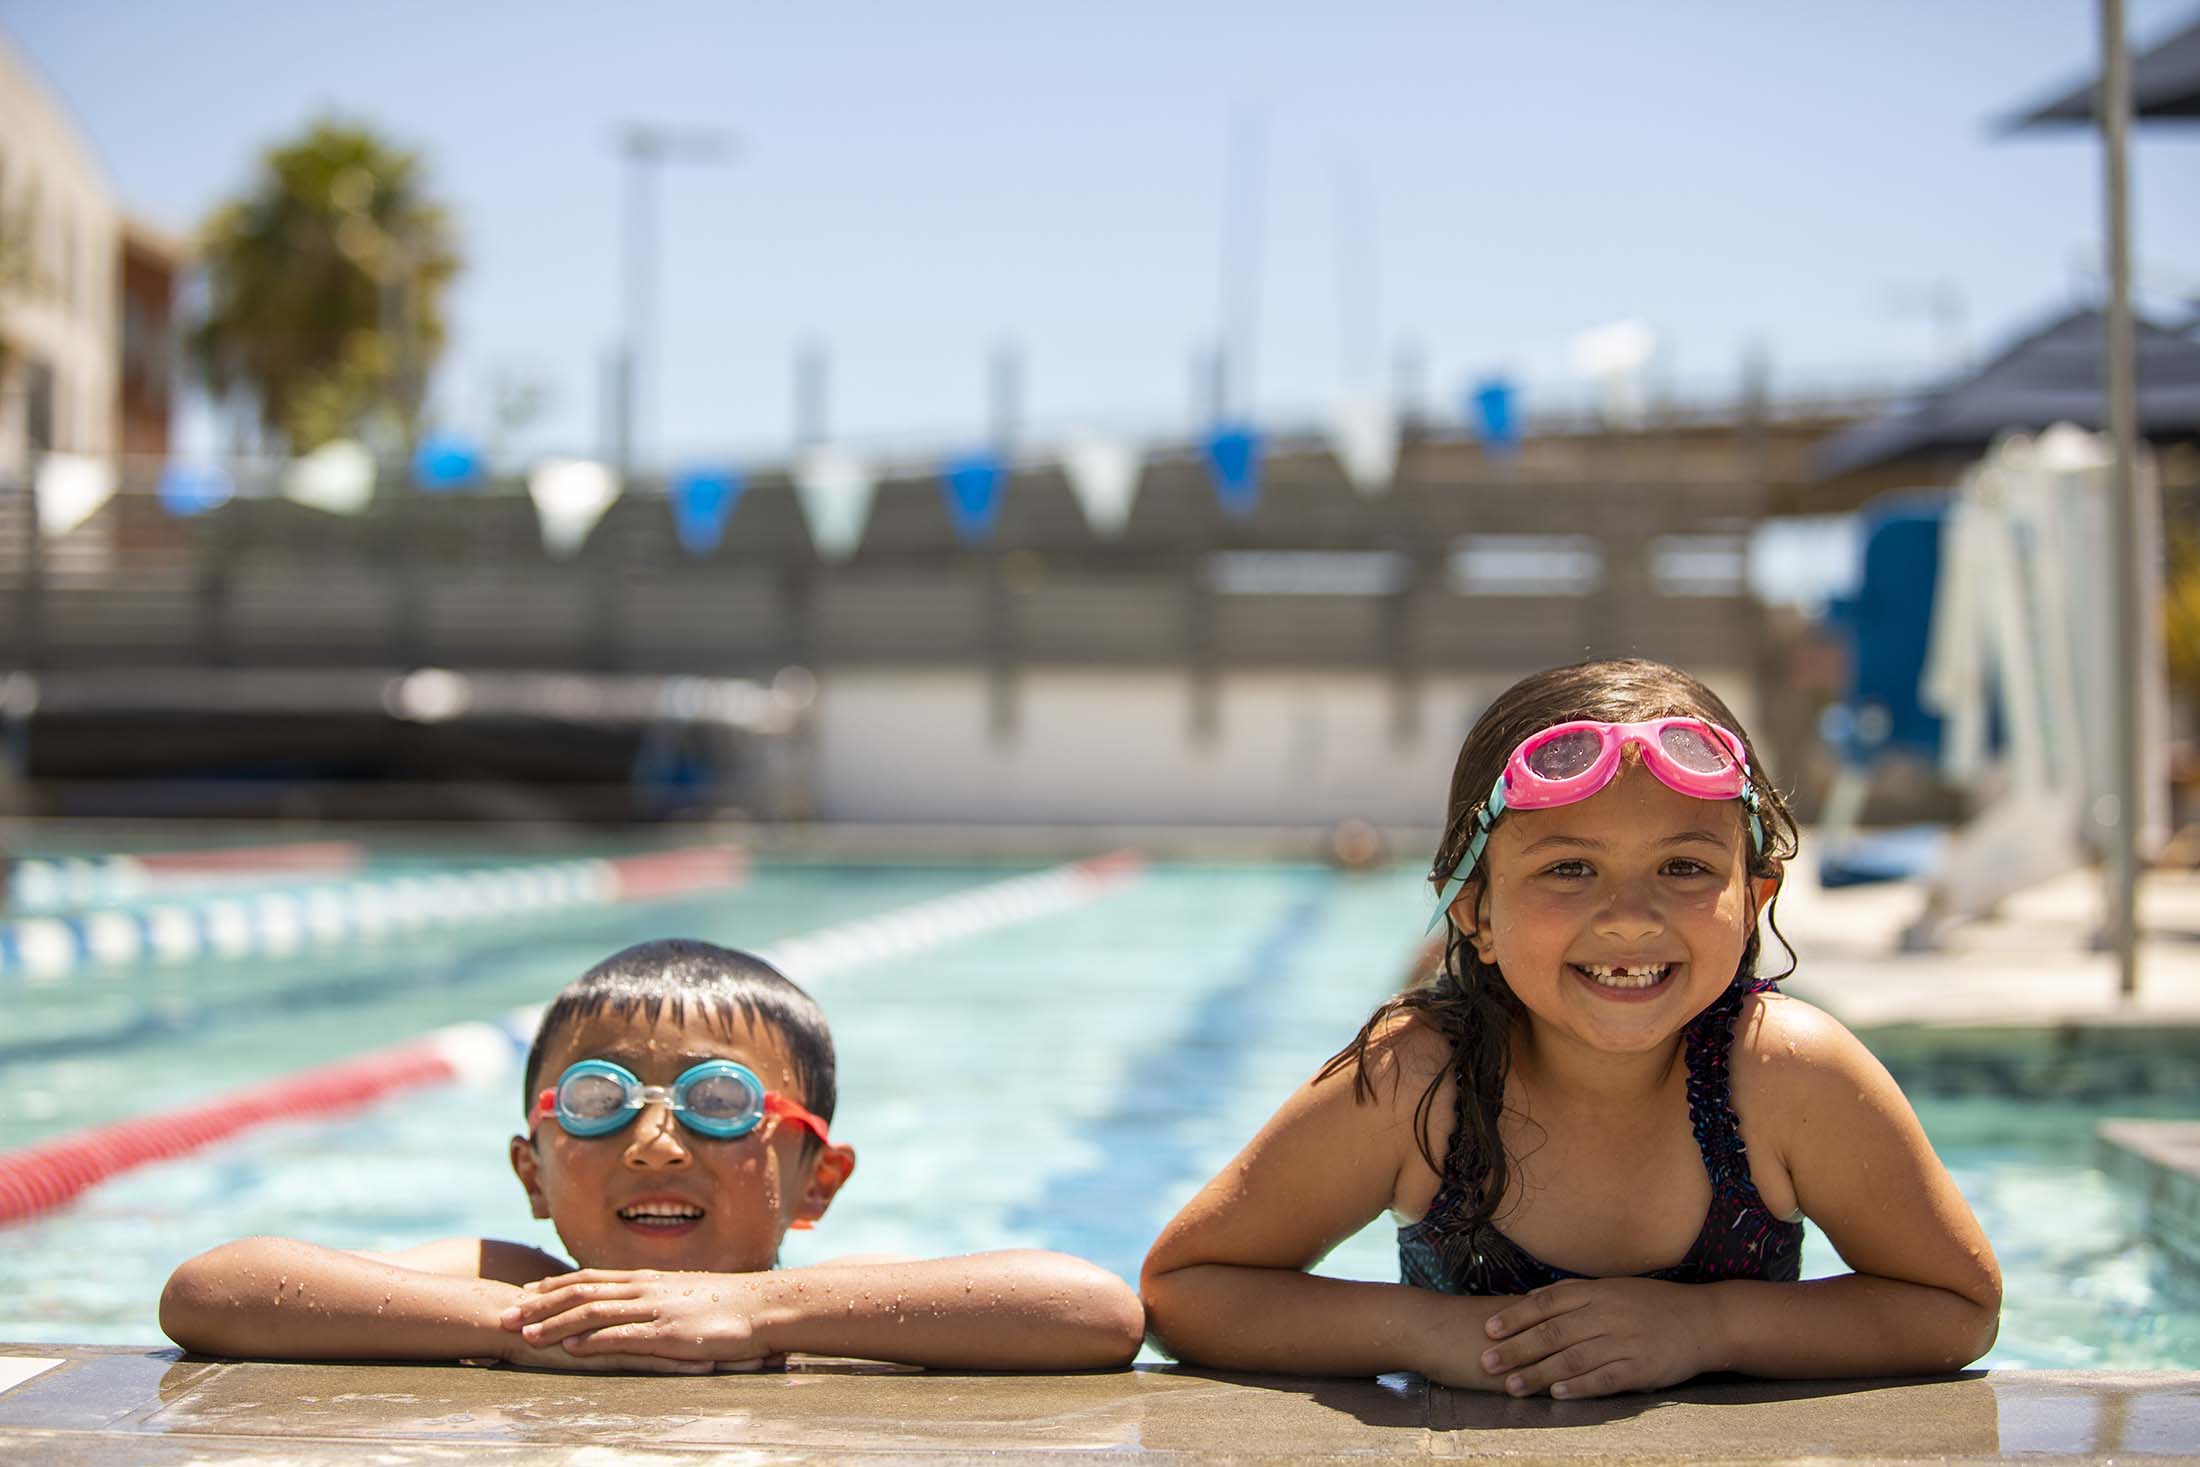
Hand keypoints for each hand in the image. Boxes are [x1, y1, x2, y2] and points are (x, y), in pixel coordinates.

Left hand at [499, 1268, 779, 1368]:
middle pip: (580, 1292)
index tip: (520, 1295)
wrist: (761, 1306)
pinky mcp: (668, 1334)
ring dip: (556, 1324)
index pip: (587, 1278)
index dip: (550, 1287)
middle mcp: (643, 1289)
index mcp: (644, 1280)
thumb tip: (624, 1308)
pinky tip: (571, 1348)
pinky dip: (593, 1341)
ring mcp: (654, 1310)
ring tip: (525, 1335)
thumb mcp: (680, 1295)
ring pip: (594, 1312)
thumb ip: (649, 1299)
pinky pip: (624, 1336)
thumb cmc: (723, 1303)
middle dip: (538, 1305)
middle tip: (504, 1316)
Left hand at [1476, 1279, 1719, 1398]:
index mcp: (1597, 1291)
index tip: (1487, 1330)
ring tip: (1512, 1386)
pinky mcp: (1642, 1367)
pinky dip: (1579, 1387)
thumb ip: (1575, 1297)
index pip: (1546, 1302)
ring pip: (1573, 1358)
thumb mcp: (1612, 1289)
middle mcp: (1607, 1314)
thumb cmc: (1651, 1305)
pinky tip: (1557, 1395)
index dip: (1515, 1316)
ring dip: (1538, 1373)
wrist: (1705, 1320)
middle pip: (1552, 1332)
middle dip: (1516, 1348)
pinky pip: (1605, 1378)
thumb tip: (1530, 1303)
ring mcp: (1625, 1341)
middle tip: (1486, 1362)